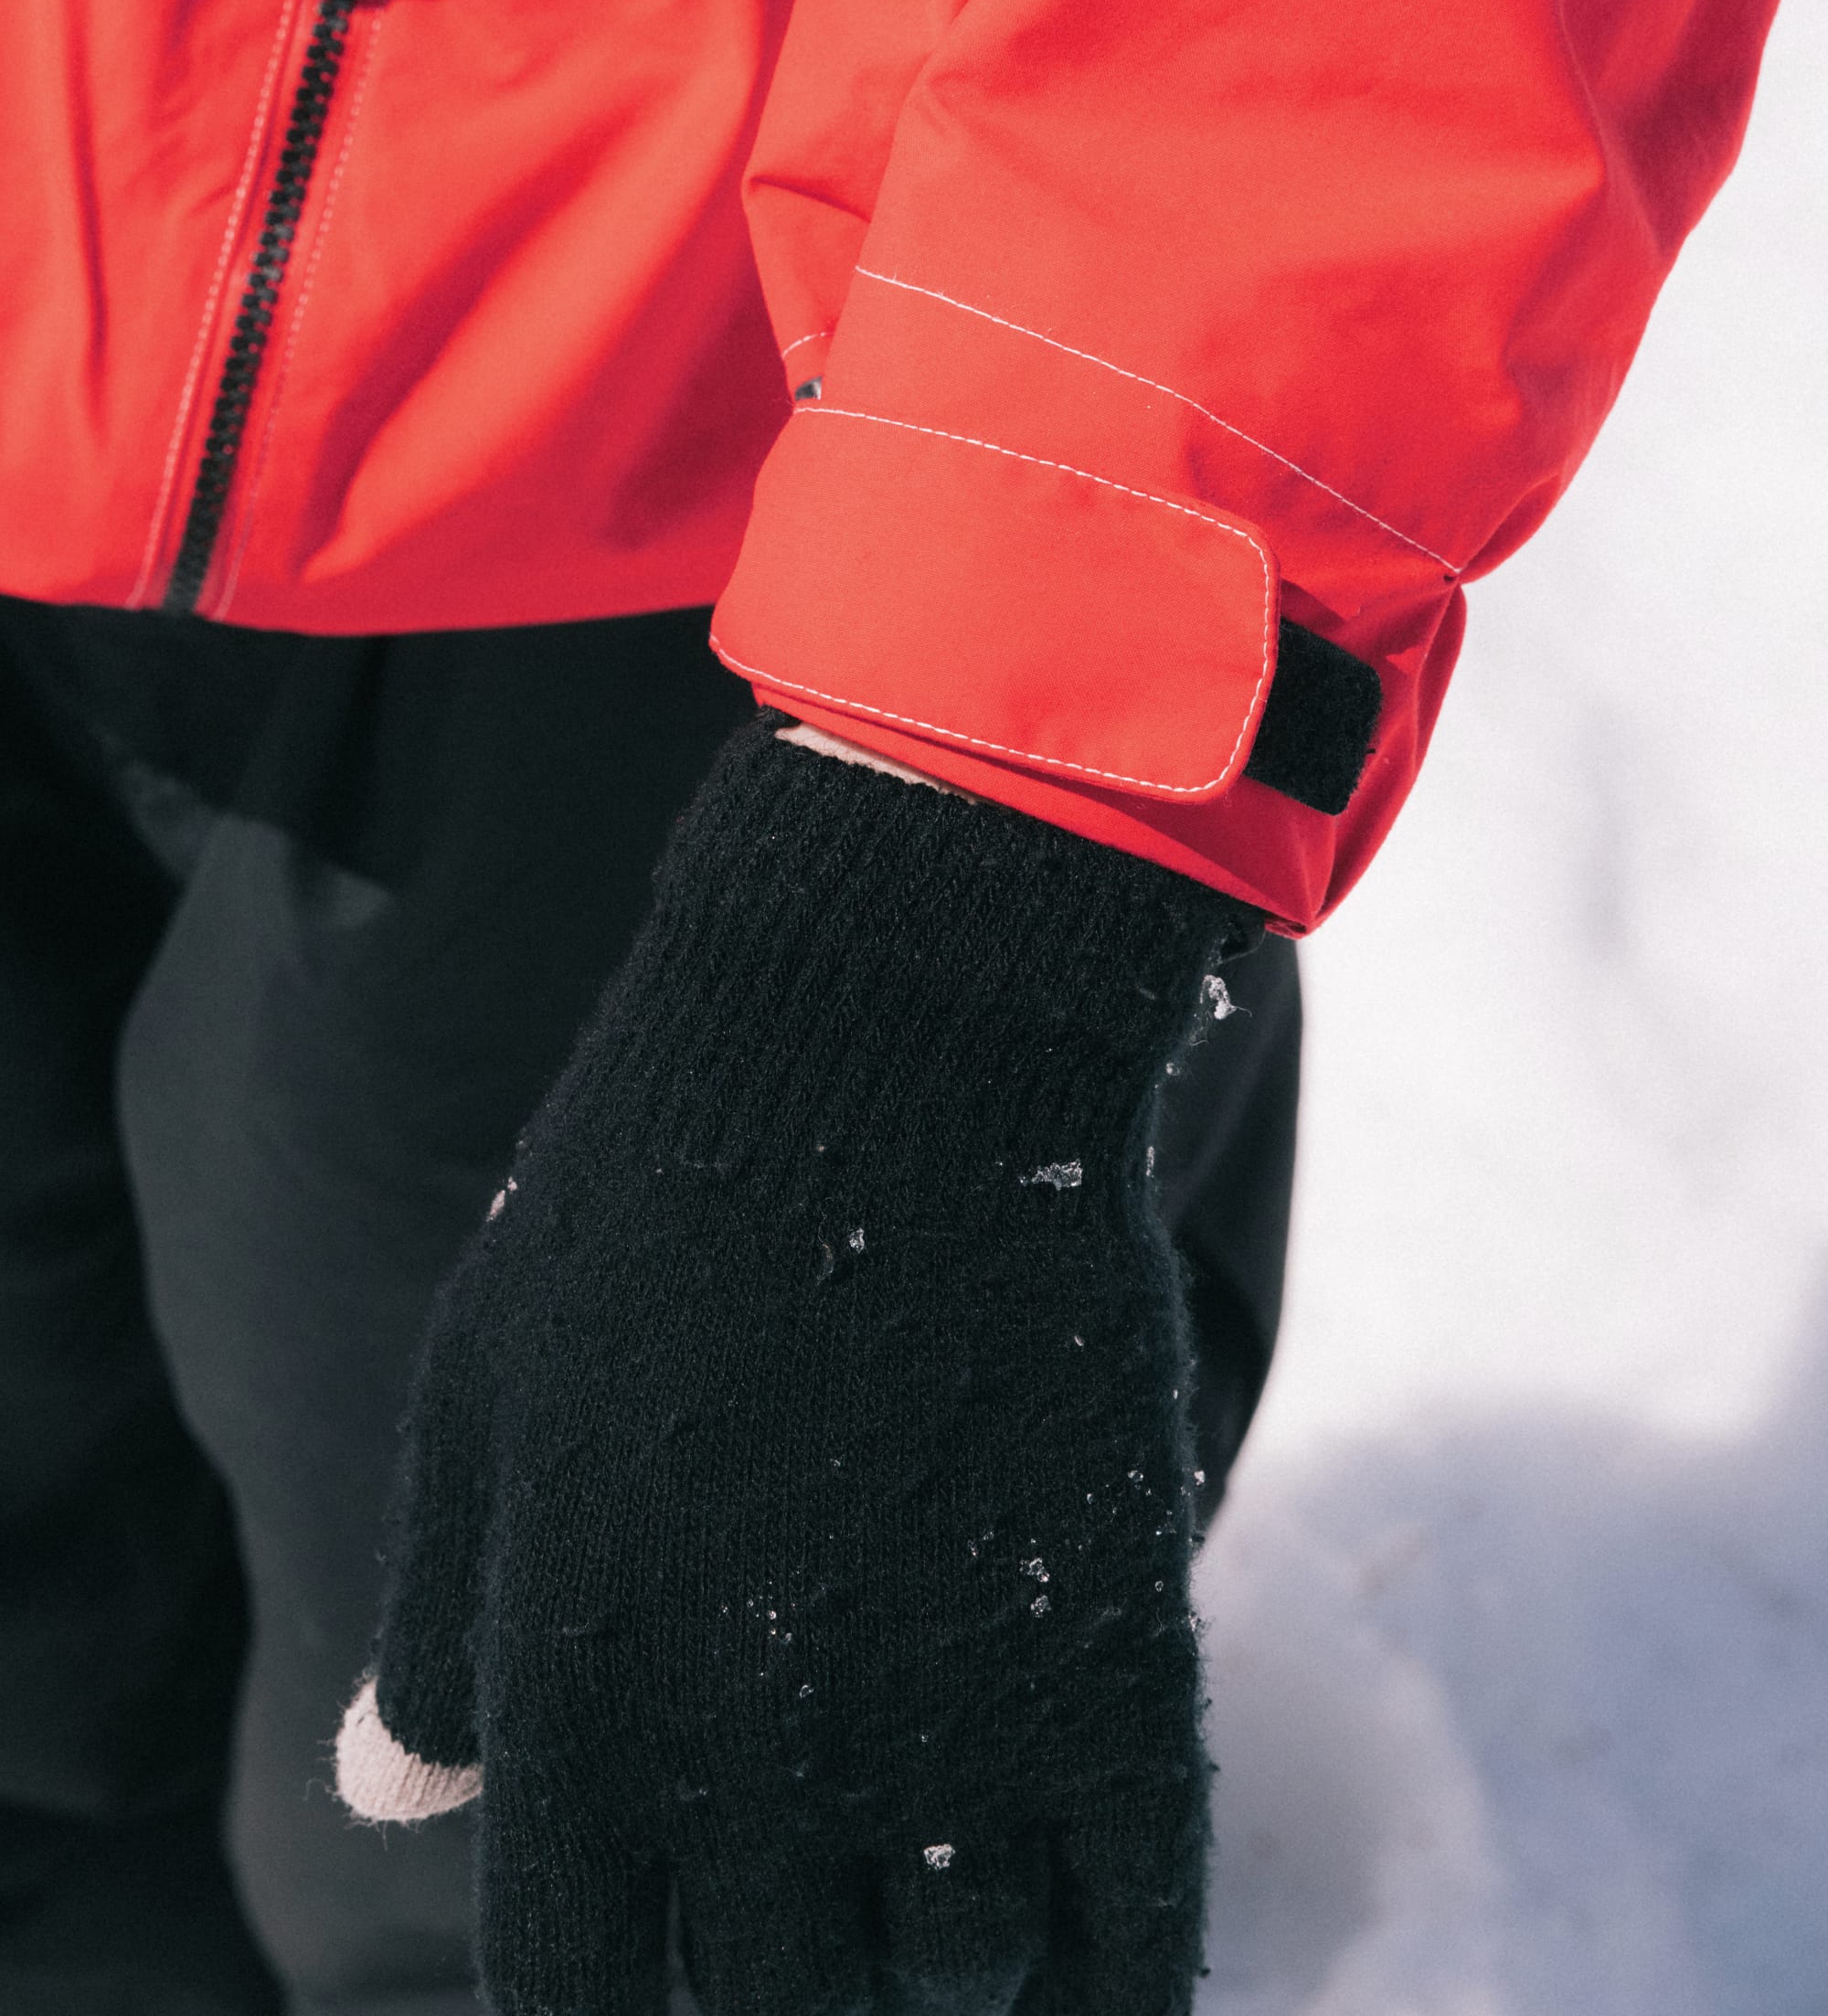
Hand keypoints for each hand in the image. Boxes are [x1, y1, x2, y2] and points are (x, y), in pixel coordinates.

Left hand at [339, 717, 1254, 2013]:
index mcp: (574, 1695)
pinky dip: (1120, 1988)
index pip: (579, 1991)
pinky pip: (1133, 1937)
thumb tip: (395, 1806)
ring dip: (948, 1959)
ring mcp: (944, 1718)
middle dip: (799, 1979)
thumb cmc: (656, 1189)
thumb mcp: (482, 1386)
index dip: (630, 2005)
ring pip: (954, 1981)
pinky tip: (1100, 1963)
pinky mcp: (1113, 1663)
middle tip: (829, 1888)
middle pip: (780, 2010)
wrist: (890, 1034)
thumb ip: (442, 1620)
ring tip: (948, 1859)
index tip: (680, 1960)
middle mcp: (748, 1757)